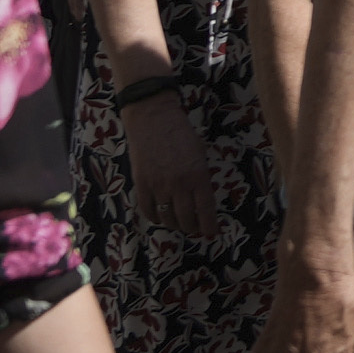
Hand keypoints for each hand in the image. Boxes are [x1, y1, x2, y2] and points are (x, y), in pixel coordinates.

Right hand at [124, 89, 221, 239]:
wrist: (153, 118)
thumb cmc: (181, 134)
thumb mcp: (200, 155)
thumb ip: (201, 178)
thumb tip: (202, 203)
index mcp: (198, 176)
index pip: (205, 210)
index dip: (209, 226)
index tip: (212, 233)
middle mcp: (179, 184)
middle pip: (186, 219)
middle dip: (192, 228)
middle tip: (194, 228)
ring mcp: (158, 186)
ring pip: (167, 218)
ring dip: (174, 224)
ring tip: (178, 222)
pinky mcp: (141, 184)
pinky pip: (148, 211)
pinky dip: (155, 217)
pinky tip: (160, 215)